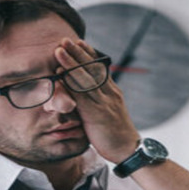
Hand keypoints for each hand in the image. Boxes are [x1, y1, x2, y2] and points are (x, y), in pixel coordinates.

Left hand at [55, 38, 139, 163]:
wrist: (128, 150)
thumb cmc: (117, 135)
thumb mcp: (111, 114)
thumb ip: (100, 103)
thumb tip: (86, 99)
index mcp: (113, 93)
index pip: (101, 69)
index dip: (89, 55)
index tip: (80, 43)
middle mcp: (109, 94)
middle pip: (93, 68)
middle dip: (79, 53)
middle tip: (66, 39)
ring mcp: (103, 102)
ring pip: (85, 78)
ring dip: (71, 62)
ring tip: (60, 49)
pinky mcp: (96, 113)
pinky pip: (81, 94)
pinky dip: (70, 82)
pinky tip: (61, 73)